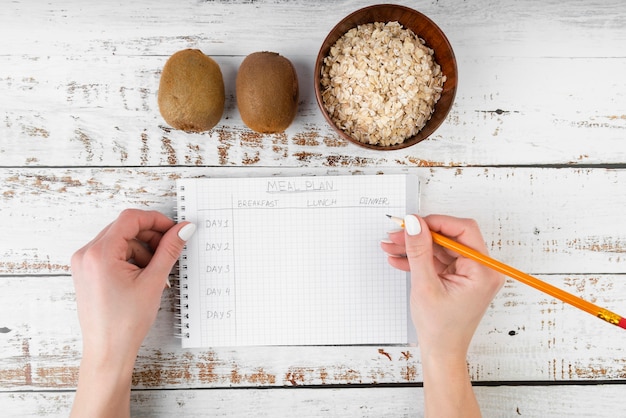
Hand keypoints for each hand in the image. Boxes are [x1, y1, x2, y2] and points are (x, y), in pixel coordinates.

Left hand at [70, 209, 195, 417]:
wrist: (108, 351)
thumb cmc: (125, 323)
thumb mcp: (154, 281)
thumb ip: (169, 250)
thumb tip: (183, 229)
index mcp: (100, 254)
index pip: (130, 219)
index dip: (155, 220)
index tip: (173, 229)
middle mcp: (86, 254)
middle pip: (124, 228)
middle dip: (149, 236)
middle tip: (168, 250)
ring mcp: (84, 263)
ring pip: (119, 241)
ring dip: (141, 249)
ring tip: (154, 273)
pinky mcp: (87, 272)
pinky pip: (111, 253)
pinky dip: (130, 259)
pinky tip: (142, 277)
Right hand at [381, 214, 502, 416]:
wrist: (441, 353)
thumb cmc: (440, 329)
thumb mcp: (425, 286)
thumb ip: (419, 251)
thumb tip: (414, 223)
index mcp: (483, 271)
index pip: (463, 231)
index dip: (437, 223)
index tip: (414, 222)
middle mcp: (481, 269)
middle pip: (449, 238)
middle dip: (420, 235)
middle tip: (397, 233)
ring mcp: (469, 274)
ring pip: (440, 248)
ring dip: (415, 247)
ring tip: (391, 245)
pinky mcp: (458, 278)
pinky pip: (437, 260)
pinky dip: (418, 259)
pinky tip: (398, 258)